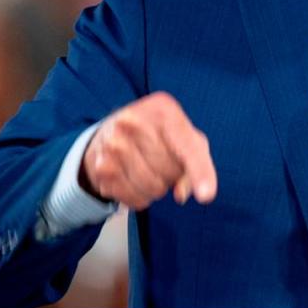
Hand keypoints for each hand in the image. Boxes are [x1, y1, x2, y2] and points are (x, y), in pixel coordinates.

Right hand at [81, 92, 216, 210]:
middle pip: (170, 170)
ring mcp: (113, 144)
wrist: (113, 130)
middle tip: (164, 161)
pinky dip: (141, 197)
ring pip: (152, 188)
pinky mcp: (102, 168)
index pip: (186, 146)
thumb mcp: (185, 136)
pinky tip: (136, 179)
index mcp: (162, 109)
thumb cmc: (159, 133)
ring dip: (158, 188)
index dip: (199, 171)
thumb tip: (181, 194)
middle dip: (173, 174)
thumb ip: (197, 162)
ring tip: (150, 169)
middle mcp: (133, 122)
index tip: (206, 195)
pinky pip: (135, 198)